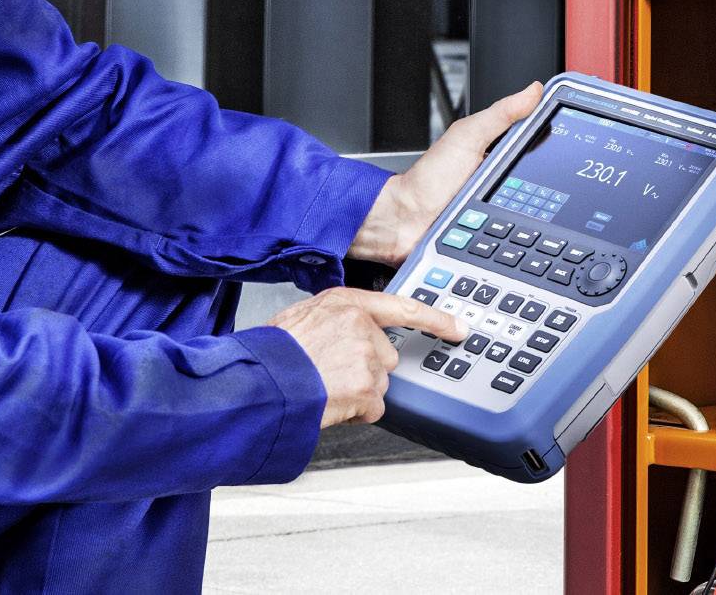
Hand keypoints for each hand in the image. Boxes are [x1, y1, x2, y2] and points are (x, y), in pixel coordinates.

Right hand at [268, 287, 464, 426]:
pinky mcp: (366, 388)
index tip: (458, 328)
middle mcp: (361, 326)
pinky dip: (354, 412)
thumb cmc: (272, 354)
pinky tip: (329, 403)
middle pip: (385, 357)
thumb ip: (333, 320)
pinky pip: (372, 408)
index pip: (402, 307)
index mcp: (346, 303)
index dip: (436, 319)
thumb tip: (343, 334)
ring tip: (323, 387)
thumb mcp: (302, 317)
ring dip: (356, 392)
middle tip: (329, 373)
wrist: (258, 383)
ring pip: (377, 384)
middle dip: (364, 370)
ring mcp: (366, 357)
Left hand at [349, 82, 542, 265]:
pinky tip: (517, 231)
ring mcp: (500, 207)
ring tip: (517, 207)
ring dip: (533, 212)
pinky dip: (520, 234)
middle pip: (541, 181)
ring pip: (534, 210)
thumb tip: (532, 91)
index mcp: (498, 152)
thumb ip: (500, 114)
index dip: (553, 142)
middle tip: (531, 183)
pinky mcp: (497, 233)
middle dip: (545, 186)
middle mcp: (503, 180)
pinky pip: (518, 233)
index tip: (565, 141)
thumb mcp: (468, 136)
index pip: (536, 144)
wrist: (406, 220)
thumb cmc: (429, 179)